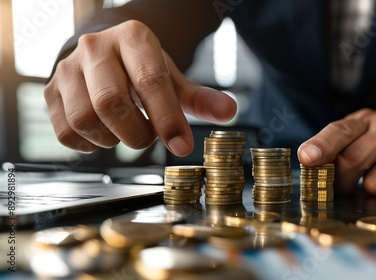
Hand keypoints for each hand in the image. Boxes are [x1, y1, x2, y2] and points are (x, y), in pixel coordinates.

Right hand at [44, 20, 236, 155]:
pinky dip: (88, 144)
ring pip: (84, 119)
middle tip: (148, 138)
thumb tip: (229, 111)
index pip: (150, 81)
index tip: (181, 145)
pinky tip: (104, 135)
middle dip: (136, 133)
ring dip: (112, 139)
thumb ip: (200, 98)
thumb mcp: (173, 78)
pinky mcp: (51, 91)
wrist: (105, 54)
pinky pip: (65, 131)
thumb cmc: (142, 68)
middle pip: (111, 103)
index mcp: (133, 38)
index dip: (168, 119)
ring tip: (125, 131)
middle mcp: (95, 47)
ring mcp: (68, 68)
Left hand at [297, 109, 375, 194]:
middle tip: (343, 188)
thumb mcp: (358, 136)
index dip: (321, 146)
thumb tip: (309, 163)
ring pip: (375, 184)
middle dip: (340, 183)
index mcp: (364, 120)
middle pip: (352, 161)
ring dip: (370, 191)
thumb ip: (334, 148)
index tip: (307, 159)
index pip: (339, 131)